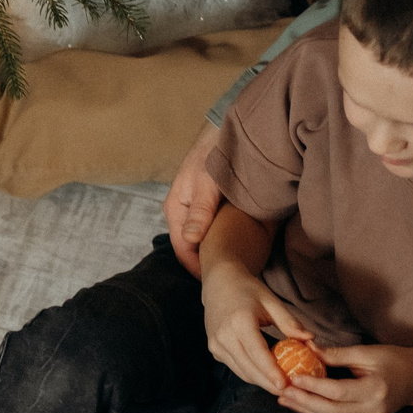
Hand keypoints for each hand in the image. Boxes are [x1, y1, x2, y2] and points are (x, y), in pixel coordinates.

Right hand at [163, 123, 227, 276]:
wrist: (222, 130)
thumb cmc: (213, 154)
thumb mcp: (207, 182)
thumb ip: (200, 210)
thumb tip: (189, 240)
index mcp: (175, 209)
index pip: (182, 250)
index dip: (198, 269)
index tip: (218, 281)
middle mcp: (181, 212)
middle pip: (190, 248)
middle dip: (206, 263)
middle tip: (230, 277)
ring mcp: (193, 209)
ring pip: (200, 239)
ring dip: (214, 252)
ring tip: (235, 265)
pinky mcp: (205, 205)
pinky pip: (209, 229)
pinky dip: (220, 239)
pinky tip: (236, 244)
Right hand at [200, 264, 314, 394]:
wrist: (220, 283)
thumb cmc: (248, 290)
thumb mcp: (271, 301)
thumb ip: (290, 323)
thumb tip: (310, 339)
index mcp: (240, 322)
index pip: (257, 353)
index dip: (271, 372)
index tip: (286, 385)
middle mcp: (224, 336)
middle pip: (249, 368)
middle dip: (269, 384)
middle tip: (290, 392)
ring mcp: (216, 345)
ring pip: (242, 372)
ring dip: (261, 382)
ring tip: (281, 387)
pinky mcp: (215, 350)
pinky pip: (236, 367)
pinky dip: (252, 374)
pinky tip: (267, 376)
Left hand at [277, 343, 412, 412]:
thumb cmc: (395, 360)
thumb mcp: (367, 352)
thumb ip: (336, 354)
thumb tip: (307, 349)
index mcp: (376, 390)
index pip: (337, 391)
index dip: (313, 385)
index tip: (292, 376)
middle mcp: (373, 410)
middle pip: (331, 412)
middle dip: (304, 402)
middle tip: (282, 391)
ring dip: (306, 411)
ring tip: (285, 399)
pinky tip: (301, 405)